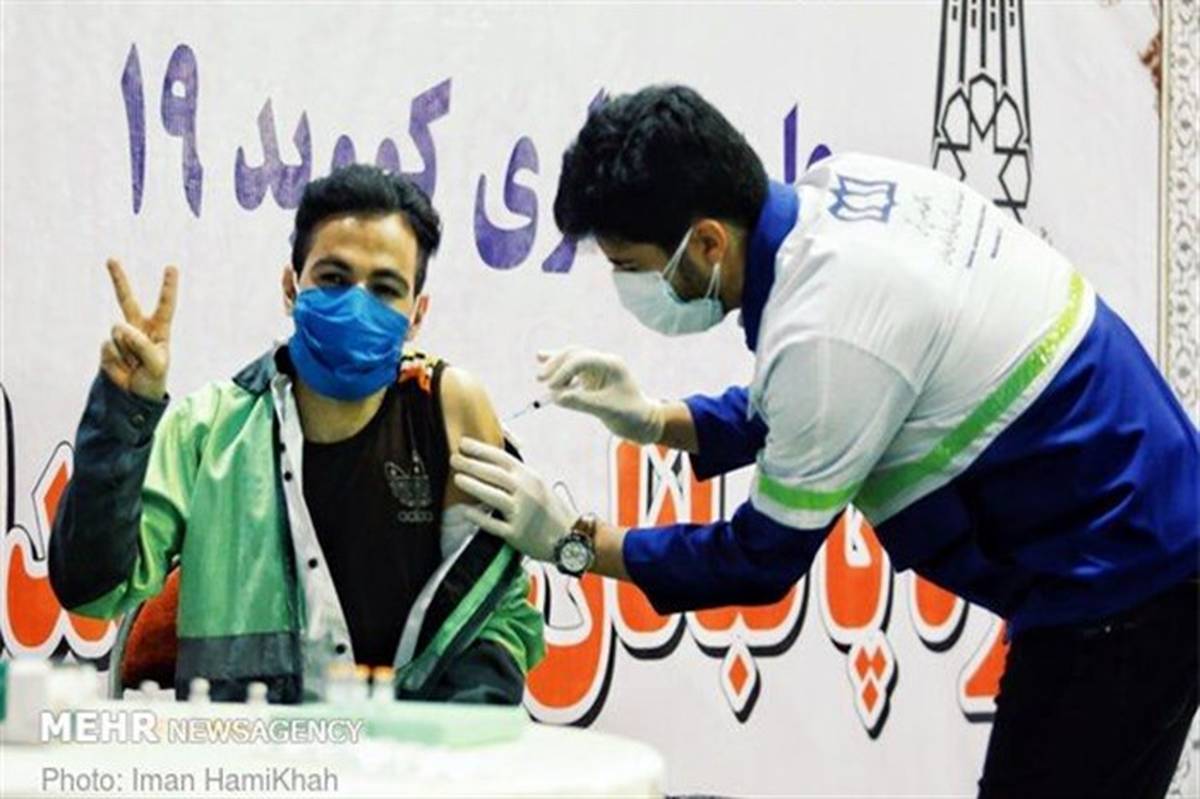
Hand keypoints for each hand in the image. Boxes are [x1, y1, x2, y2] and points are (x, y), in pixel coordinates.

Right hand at [100, 259, 177, 400]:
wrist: (135, 396)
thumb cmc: (153, 379)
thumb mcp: (157, 366)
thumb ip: (144, 346)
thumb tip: (123, 328)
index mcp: (158, 329)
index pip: (165, 304)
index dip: (168, 287)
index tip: (171, 267)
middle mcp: (139, 328)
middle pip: (127, 299)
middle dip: (118, 279)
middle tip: (111, 259)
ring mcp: (122, 336)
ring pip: (119, 332)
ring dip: (126, 351)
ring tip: (134, 364)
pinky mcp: (108, 346)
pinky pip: (108, 347)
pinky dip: (115, 360)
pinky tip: (122, 367)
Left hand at [450, 438, 576, 562]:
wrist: (568, 536)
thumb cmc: (549, 508)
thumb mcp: (537, 483)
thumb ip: (517, 471)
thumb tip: (492, 457)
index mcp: (530, 477)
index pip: (502, 458)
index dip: (481, 449)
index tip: (463, 443)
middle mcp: (526, 492)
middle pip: (495, 475)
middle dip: (472, 465)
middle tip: (454, 458)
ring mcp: (521, 513)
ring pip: (493, 496)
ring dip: (473, 486)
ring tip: (457, 478)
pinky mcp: (516, 533)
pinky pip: (493, 524)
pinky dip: (479, 517)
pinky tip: (465, 511)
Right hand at [536, 348, 664, 443]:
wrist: (642, 422)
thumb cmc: (630, 416)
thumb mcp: (606, 410)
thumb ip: (582, 402)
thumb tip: (556, 397)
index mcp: (611, 365)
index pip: (582, 359)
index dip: (564, 371)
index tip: (552, 387)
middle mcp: (604, 362)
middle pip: (575, 354)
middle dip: (556, 364)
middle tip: (540, 379)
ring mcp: (598, 369)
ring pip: (571, 359)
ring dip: (555, 365)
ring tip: (540, 377)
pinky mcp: (592, 377)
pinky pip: (572, 368)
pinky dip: (558, 368)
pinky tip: (541, 358)